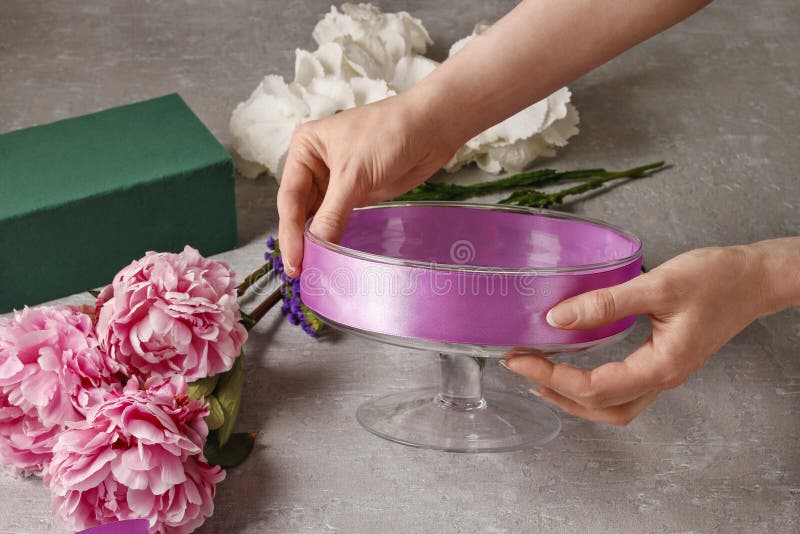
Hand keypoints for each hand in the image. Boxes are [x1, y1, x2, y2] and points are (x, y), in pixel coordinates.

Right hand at [277, 92, 456, 275]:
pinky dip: (335, 236)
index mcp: (305, 148)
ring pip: (318, 216)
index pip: (289, 197)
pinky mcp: (357, 192)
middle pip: (300, 209)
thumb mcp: (354, 174)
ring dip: (317, 240)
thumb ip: (332, 214)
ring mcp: (337, 179)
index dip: (290, 232)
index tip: (294, 262)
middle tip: (301, 272)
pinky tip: (332, 254)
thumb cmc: (388, 134)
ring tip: (314, 268)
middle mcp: (315, 164)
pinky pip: (339, 218)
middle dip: (301, 239)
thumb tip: (316, 247)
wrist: (431, 128)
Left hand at [503, 239, 798, 425]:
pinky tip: (574, 368)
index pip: (594, 387)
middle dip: (556, 392)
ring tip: (540, 376)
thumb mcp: (658, 286)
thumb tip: (557, 318)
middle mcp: (661, 378)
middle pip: (601, 407)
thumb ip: (606, 304)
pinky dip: (592, 386)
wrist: (756, 278)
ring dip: (574, 397)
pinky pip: (622, 389)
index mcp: (660, 366)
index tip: (518, 358)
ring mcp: (662, 373)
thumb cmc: (718, 279)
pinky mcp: (661, 362)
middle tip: (520, 366)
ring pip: (613, 406)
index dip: (551, 375)